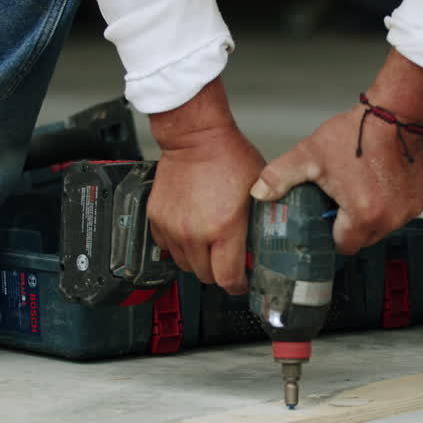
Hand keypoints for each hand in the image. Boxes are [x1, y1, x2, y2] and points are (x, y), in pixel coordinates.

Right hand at [148, 78, 263, 294]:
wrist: (195, 137)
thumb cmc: (228, 157)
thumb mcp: (258, 193)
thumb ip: (260, 223)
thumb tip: (264, 246)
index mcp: (224, 227)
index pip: (228, 278)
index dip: (238, 286)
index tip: (242, 283)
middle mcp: (195, 232)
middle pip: (205, 276)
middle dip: (219, 272)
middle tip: (227, 261)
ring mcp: (173, 227)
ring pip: (184, 265)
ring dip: (198, 260)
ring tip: (209, 246)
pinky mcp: (157, 219)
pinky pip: (166, 248)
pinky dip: (179, 246)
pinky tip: (191, 234)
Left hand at [250, 49, 422, 254]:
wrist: (394, 112)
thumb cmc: (355, 133)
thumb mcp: (309, 156)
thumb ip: (279, 177)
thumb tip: (257, 193)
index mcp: (363, 216)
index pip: (343, 245)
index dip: (332, 233)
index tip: (328, 217)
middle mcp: (391, 218)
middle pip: (364, 238)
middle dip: (351, 224)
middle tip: (342, 198)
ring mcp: (410, 209)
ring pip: (384, 225)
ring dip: (372, 214)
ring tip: (361, 187)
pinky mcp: (422, 198)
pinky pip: (401, 211)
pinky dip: (391, 202)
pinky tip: (380, 182)